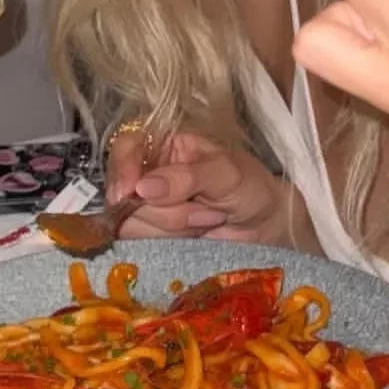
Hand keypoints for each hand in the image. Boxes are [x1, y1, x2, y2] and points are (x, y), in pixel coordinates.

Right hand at [106, 128, 294, 243]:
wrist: (266, 225)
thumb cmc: (249, 187)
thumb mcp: (225, 173)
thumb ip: (186, 178)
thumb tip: (142, 188)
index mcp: (164, 143)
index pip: (126, 146)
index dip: (122, 168)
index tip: (130, 193)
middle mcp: (148, 173)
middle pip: (125, 193)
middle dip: (166, 208)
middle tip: (206, 208)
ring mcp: (147, 207)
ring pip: (132, 222)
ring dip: (174, 226)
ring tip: (209, 218)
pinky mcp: (152, 237)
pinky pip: (142, 244)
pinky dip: (172, 241)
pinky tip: (198, 235)